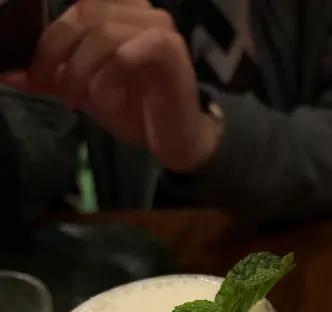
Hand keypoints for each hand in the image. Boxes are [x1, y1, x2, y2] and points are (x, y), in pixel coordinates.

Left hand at [4, 0, 219, 171]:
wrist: (178, 141)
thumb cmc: (138, 112)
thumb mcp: (87, 92)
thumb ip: (53, 78)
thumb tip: (11, 76)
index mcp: (121, 11)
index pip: (75, 8)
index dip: (48, 38)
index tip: (32, 74)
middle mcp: (141, 10)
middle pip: (84, 13)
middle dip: (58, 51)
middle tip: (50, 86)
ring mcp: (159, 28)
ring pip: (103, 32)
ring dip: (81, 68)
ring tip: (76, 99)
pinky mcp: (170, 51)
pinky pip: (126, 54)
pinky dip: (108, 78)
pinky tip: (104, 100)